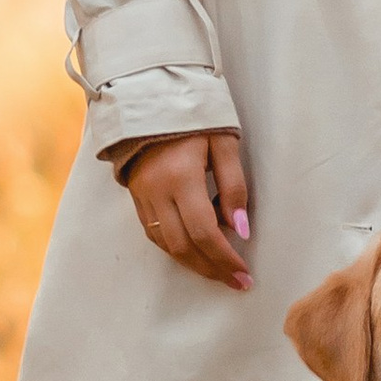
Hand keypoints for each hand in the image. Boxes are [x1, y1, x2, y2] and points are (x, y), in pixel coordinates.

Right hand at [118, 130, 252, 288]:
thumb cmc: (195, 117)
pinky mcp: (135, 197)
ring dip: (194, 264)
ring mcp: (143, 196)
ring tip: (220, 272)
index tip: (245, 275)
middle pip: (184, 246)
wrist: (150, 98)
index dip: (225, 258)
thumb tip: (241, 229)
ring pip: (166, 245)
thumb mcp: (224, 142)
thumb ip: (234, 186)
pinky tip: (195, 253)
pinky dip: (176, 249)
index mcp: (181, 177)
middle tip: (237, 283)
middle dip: (212, 269)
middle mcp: (158, 192)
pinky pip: (154, 234)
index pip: (205, 232)